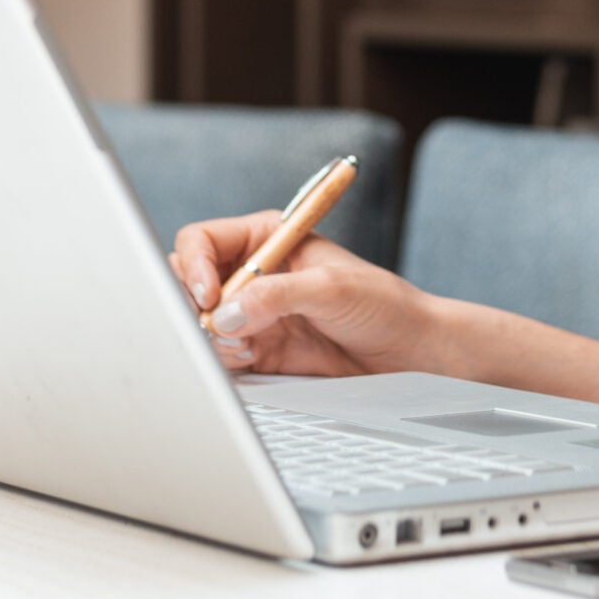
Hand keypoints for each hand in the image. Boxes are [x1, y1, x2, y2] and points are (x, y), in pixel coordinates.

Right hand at [169, 214, 444, 378]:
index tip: (208, 295)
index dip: (196, 265)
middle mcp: (252, 274)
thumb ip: (277, 295)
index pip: (203, 241)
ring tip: (249, 345)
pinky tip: (255, 359)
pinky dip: (225, 359)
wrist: (408, 354)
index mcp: (267, 238)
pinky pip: (219, 354)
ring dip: (212, 336)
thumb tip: (225, 313)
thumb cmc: (382, 304)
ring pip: (199, 322)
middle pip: (189, 281)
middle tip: (214, 325)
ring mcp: (252, 314)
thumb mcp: (331, 288)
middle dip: (194, 304)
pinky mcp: (257, 350)